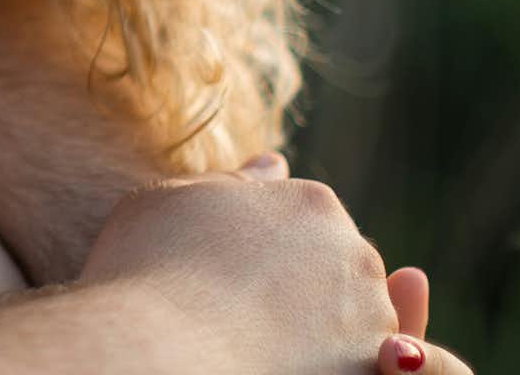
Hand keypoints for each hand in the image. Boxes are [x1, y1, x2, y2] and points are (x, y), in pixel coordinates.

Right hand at [76, 161, 475, 374]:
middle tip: (240, 312)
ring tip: (255, 345)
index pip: (307, 224)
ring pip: (354, 323)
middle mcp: (354, 251)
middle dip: (303, 288)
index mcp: (310, 202)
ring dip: (319, 333)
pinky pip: (358, 366)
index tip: (225, 277)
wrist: (159, 351)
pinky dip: (325, 366)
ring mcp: (370, 317)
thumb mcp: (173, 202)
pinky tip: (273, 367)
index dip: (265, 254)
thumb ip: (236, 184)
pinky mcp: (369, 369)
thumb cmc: (149, 271)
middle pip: (337, 269)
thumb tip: (275, 165)